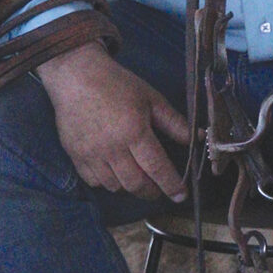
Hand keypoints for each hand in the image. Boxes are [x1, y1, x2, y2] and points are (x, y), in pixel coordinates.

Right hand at [37, 42, 189, 199]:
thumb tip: (197, 138)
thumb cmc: (116, 84)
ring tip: (138, 178)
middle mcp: (112, 148)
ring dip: (130, 187)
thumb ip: (174, 122)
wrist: (75, 77)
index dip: (171, 185)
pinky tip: (114, 172)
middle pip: (136, 184)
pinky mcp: (75, 156)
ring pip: (114, 186)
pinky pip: (94, 181)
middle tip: (159, 189)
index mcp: (134, 132)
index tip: (181, 195)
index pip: (157, 168)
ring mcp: (91, 154)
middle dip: (152, 191)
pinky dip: (107, 182)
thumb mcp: (151, 98)